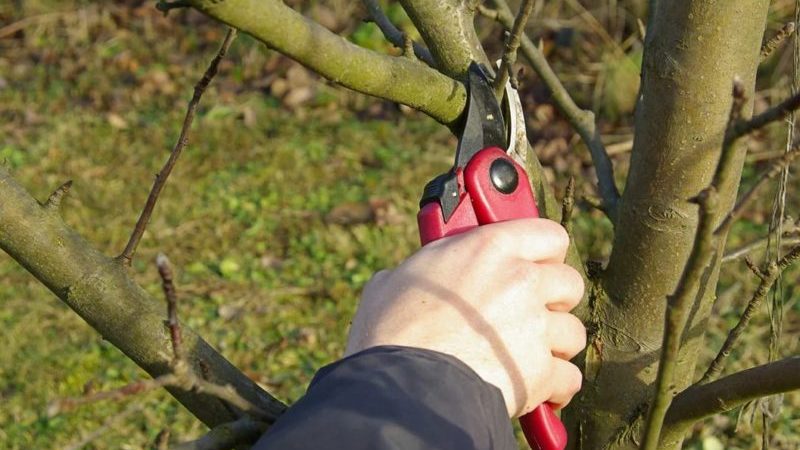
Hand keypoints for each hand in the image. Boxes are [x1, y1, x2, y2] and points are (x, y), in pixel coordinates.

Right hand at [345, 219, 585, 417]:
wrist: (402, 383)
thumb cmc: (391, 330)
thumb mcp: (399, 278)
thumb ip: (428, 269)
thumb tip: (409, 279)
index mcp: (489, 247)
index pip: (549, 234)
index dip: (545, 252)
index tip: (537, 263)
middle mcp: (521, 280)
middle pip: (570, 283)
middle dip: (554, 301)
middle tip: (530, 312)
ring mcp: (535, 327)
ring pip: (572, 332)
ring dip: (554, 345)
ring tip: (527, 354)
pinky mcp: (540, 371)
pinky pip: (569, 377)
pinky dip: (555, 386)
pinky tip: (537, 387)